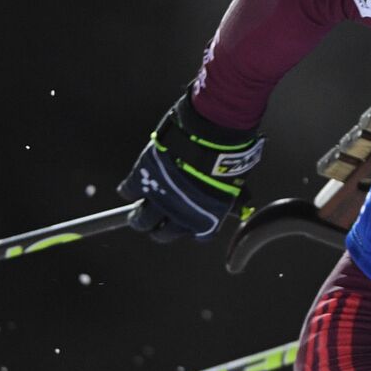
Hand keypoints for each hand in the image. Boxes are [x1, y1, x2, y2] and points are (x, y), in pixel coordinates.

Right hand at [118, 94, 264, 241]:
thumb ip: (233, 198)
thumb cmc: (229, 156)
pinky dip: (129, 190)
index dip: (189, 227)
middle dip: (158, 228)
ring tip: (137, 212)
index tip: (185, 222)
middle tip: (153, 220)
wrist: (211, 135)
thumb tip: (242, 207)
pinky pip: (128, 192)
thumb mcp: (236, 183)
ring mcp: (160, 199)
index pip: (196, 235)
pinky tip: (133, 187)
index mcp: (207, 219)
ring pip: (140, 220)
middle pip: (162, 235)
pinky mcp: (143, 180)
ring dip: (138, 217)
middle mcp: (181, 215)